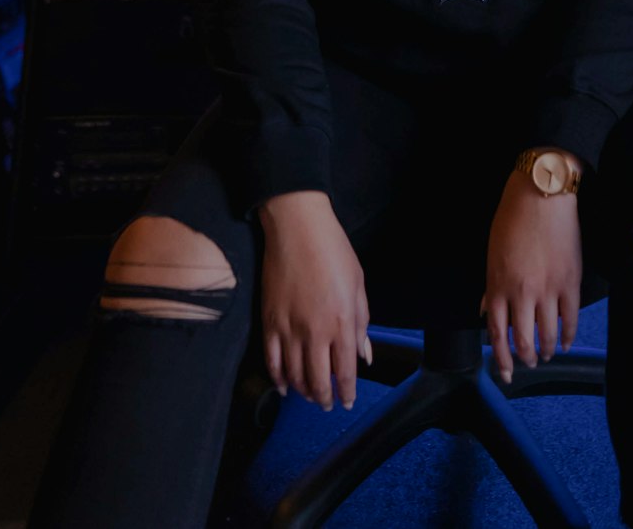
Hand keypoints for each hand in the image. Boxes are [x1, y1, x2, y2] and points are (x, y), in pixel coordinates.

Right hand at [258, 190, 371, 411]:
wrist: (297, 228)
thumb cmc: (333, 251)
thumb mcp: (358, 284)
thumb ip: (361, 323)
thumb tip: (364, 354)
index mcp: (342, 322)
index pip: (344, 370)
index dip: (346, 391)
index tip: (347, 401)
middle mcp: (315, 331)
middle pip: (317, 379)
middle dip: (323, 397)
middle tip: (326, 404)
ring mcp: (289, 328)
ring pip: (294, 374)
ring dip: (303, 391)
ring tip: (309, 396)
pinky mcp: (268, 321)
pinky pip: (271, 359)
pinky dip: (277, 377)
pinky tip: (283, 385)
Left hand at [481, 170, 581, 384]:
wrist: (542, 195)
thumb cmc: (512, 218)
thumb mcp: (492, 253)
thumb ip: (491, 287)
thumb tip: (487, 312)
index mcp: (498, 286)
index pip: (497, 335)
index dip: (500, 359)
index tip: (503, 372)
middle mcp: (522, 293)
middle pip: (523, 341)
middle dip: (524, 358)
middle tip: (527, 363)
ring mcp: (548, 290)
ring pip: (548, 335)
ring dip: (547, 350)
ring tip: (546, 354)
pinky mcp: (570, 283)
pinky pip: (570, 319)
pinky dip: (569, 336)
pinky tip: (566, 342)